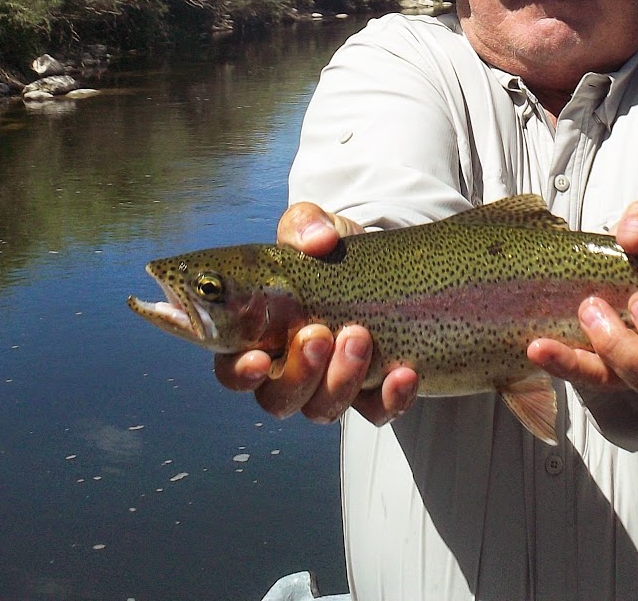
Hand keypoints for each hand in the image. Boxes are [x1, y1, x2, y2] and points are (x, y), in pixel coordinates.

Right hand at [213, 202, 418, 425]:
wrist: (383, 266)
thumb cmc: (330, 253)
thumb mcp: (315, 229)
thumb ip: (304, 225)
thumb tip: (319, 241)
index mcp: (257, 337)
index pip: (233, 370)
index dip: (241, 373)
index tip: (259, 360)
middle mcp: (288, 371)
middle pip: (277, 399)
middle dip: (298, 374)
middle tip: (320, 333)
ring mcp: (329, 387)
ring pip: (322, 410)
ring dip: (340, 380)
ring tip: (360, 337)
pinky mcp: (371, 395)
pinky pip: (377, 412)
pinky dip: (390, 398)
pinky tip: (404, 373)